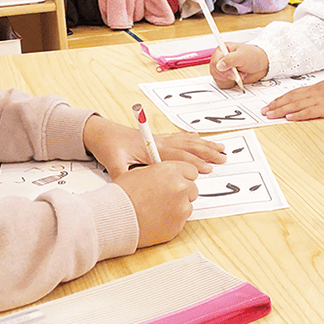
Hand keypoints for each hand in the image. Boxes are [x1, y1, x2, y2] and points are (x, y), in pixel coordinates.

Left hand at [83, 114, 225, 177]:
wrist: (102, 133)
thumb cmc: (109, 148)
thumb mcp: (114, 165)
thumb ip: (126, 177)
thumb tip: (135, 190)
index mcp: (152, 148)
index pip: (177, 156)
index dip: (193, 162)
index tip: (207, 169)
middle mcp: (159, 141)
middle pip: (188, 146)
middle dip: (206, 153)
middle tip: (222, 159)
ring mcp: (160, 138)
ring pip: (188, 141)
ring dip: (204, 145)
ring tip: (220, 148)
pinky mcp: (158, 138)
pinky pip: (180, 137)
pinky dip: (192, 138)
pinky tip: (200, 138)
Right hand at [114, 162, 199, 247]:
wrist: (114, 218)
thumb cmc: (121, 196)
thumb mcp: (140, 173)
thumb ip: (160, 173)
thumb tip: (168, 175)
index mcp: (171, 171)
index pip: (191, 170)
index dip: (183, 177)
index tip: (178, 181)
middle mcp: (180, 187)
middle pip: (192, 189)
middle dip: (181, 193)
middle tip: (164, 198)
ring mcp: (182, 208)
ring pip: (187, 206)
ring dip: (177, 207)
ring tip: (155, 210)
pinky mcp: (179, 225)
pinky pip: (180, 221)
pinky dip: (171, 221)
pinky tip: (155, 219)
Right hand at [209, 42, 268, 88]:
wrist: (262, 65)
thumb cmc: (254, 56)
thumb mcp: (242, 56)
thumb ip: (230, 60)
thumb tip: (219, 66)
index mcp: (221, 50)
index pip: (214, 62)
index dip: (223, 69)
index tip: (233, 73)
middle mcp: (220, 59)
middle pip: (214, 71)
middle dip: (227, 75)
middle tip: (237, 74)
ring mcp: (222, 69)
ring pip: (217, 78)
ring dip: (229, 79)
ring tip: (239, 74)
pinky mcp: (225, 77)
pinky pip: (222, 84)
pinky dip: (230, 84)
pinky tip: (237, 79)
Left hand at [261, 75, 323, 120]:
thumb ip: (316, 92)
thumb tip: (307, 97)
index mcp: (312, 89)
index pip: (292, 94)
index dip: (279, 99)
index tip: (269, 104)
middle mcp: (312, 94)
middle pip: (290, 99)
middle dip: (275, 105)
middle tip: (264, 111)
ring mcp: (317, 101)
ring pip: (295, 105)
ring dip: (281, 110)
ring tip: (270, 115)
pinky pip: (308, 112)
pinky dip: (298, 115)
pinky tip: (288, 118)